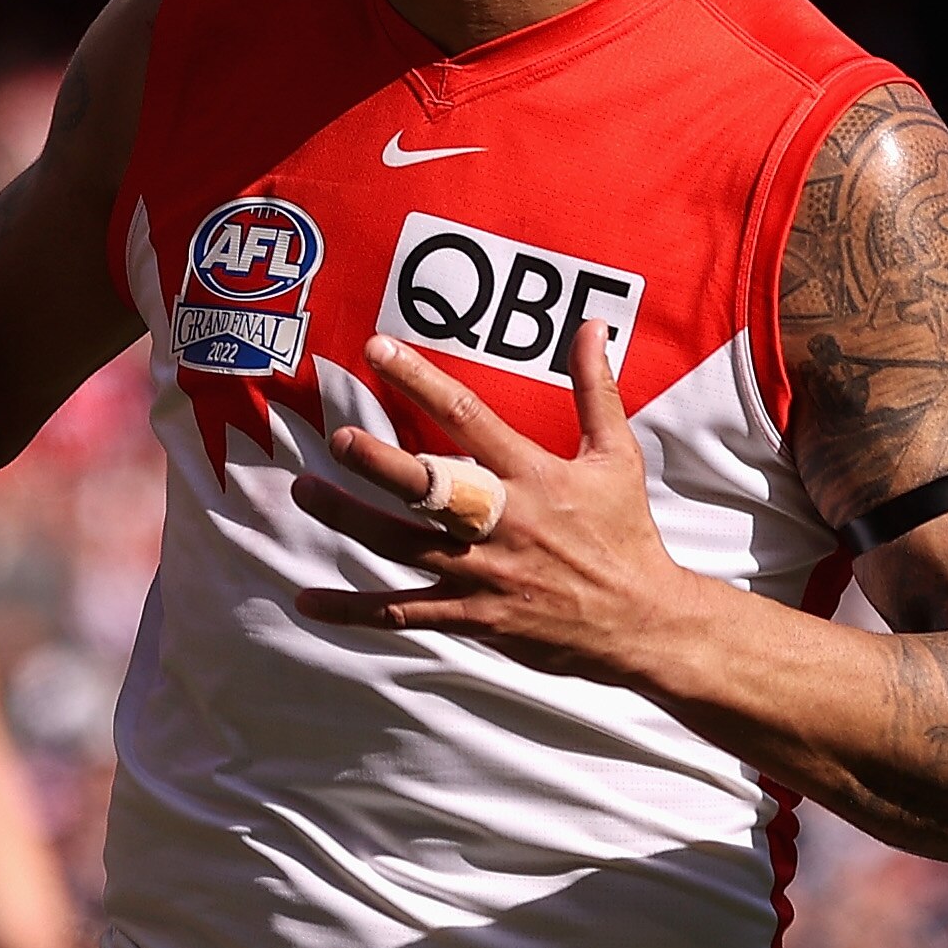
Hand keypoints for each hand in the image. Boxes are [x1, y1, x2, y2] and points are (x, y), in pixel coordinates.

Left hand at [291, 322, 705, 682]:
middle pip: (426, 486)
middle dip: (377, 461)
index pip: (466, 416)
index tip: (376, 349)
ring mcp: (482, 573)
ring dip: (349, 518)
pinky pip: (402, 612)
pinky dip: (353, 610)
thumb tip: (590, 326)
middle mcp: (501, 521)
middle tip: (336, 437)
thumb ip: (594, 388)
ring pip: (401, 544)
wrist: (642, 621)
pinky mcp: (473, 617)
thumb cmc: (626, 533)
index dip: (419, 380)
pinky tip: (308, 600)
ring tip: (305, 491)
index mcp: (531, 475)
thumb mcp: (617, 455)